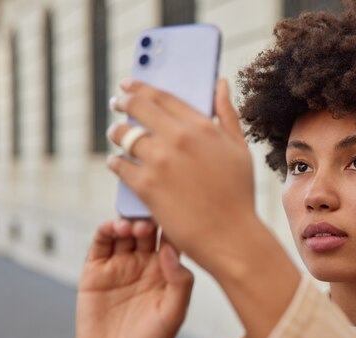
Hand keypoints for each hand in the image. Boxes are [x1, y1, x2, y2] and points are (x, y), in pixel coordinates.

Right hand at [77, 219, 192, 337]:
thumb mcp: (173, 314)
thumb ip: (180, 282)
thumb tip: (171, 249)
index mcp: (168, 269)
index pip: (172, 237)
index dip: (173, 222)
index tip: (175, 210)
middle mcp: (145, 262)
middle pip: (148, 228)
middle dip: (149, 218)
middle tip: (149, 218)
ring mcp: (120, 264)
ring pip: (125, 232)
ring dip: (127, 222)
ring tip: (131, 226)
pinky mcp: (96, 270)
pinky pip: (101, 244)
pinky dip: (105, 231)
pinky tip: (112, 228)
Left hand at [106, 79, 256, 276]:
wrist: (231, 235)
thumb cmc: (239, 193)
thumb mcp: (240, 149)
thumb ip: (228, 114)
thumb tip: (220, 83)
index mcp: (202, 126)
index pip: (163, 96)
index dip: (142, 86)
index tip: (130, 84)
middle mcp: (179, 138)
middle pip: (138, 108)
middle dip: (123, 101)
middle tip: (117, 102)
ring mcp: (160, 161)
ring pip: (124, 136)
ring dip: (117, 133)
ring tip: (117, 135)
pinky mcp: (146, 186)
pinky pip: (119, 165)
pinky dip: (116, 162)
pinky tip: (117, 163)